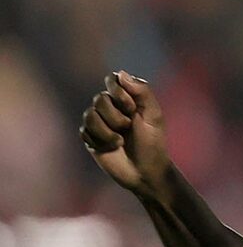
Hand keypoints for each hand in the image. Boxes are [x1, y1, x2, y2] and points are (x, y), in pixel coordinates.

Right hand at [80, 72, 171, 198]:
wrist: (145, 172)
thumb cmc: (153, 144)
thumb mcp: (154, 116)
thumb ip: (142, 92)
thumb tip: (121, 73)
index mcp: (127, 99)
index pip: (112, 80)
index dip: (118, 92)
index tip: (131, 108)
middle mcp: (110, 108)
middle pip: (100, 99)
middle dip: (116, 116)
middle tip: (128, 128)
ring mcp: (99, 122)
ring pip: (89, 115)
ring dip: (107, 131)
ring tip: (121, 141)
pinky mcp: (90, 137)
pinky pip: (85, 130)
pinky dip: (100, 140)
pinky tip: (112, 148)